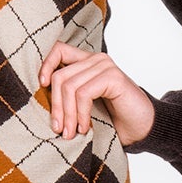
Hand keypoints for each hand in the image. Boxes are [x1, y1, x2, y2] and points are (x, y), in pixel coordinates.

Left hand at [38, 40, 155, 146]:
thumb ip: (67, 97)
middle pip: (60, 76)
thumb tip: (38, 100)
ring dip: (67, 114)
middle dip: (56, 106)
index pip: (58, 49)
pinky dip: (81, 114)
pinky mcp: (113, 77)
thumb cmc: (113, 119)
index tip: (42, 87)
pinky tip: (85, 128)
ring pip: (69, 87)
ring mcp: (105, 66)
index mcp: (87, 62)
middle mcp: (96, 59)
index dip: (45, 65)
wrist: (143, 128)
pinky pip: (84, 94)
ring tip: (70, 133)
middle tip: (58, 129)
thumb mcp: (84, 106)